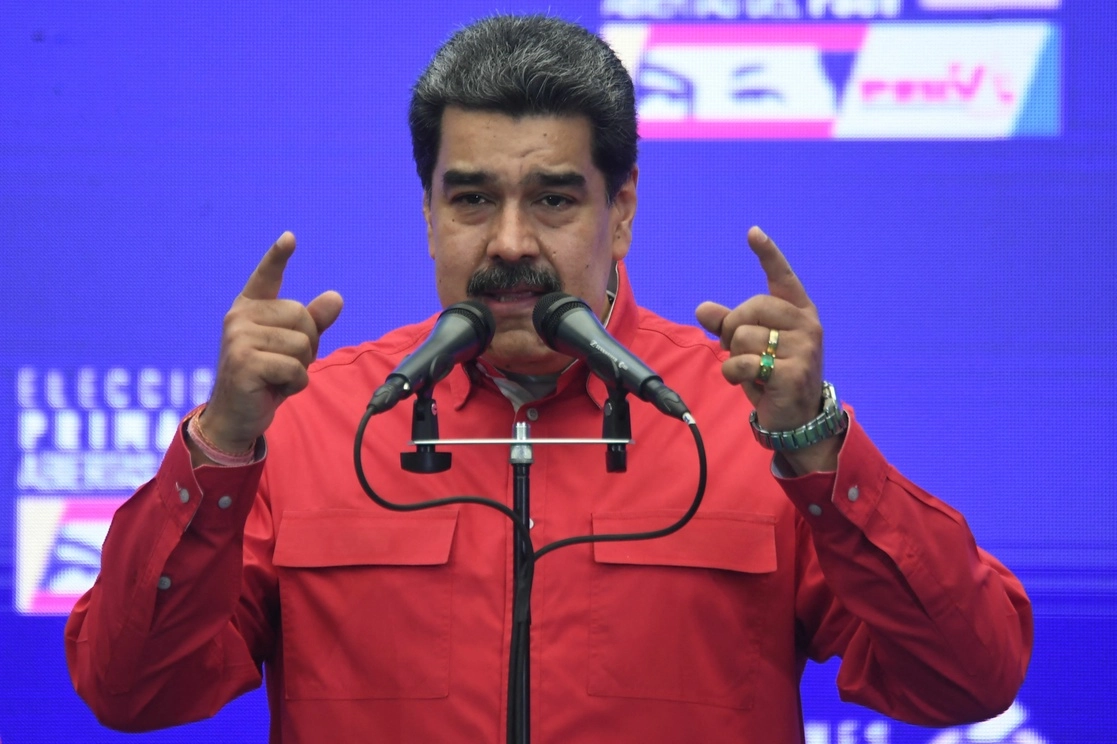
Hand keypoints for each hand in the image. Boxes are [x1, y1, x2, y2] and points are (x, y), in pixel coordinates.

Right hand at [199, 232, 343, 454]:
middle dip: (307, 346)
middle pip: (303, 317)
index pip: (266, 276)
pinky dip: (295, 384)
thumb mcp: (293, 348)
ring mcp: (238, 338)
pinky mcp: (243, 362)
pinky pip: (294, 368)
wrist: (237, 415)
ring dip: (301, 368)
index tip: (290, 238)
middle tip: (284, 364)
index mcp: (250, 308)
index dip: (277, 257)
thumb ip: (314, 322)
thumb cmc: (267, 377)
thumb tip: (336, 298)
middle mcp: (240, 317)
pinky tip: (274, 388)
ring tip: (277, 376)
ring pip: (302, 344)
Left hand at [695, 226, 837, 472]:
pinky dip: (733, 373)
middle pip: (751, 307)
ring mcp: (804, 349)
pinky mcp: (792, 373)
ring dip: (734, 356)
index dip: (768, 254)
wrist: (796, 418)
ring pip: (744, 336)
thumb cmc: (772, 375)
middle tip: (738, 350)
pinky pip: (744, 362)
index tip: (753, 232)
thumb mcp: (750, 346)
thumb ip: (728, 324)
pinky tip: (745, 382)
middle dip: (733, 328)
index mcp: (799, 312)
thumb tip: (702, 308)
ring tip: (749, 370)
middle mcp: (807, 325)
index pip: (782, 277)